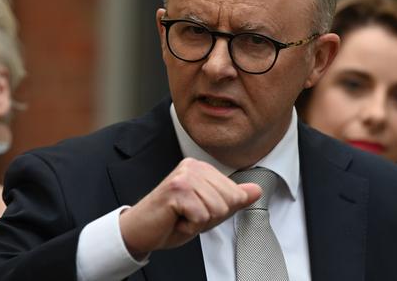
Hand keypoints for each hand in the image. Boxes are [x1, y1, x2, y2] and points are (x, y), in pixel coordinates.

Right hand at [119, 157, 260, 258]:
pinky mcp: (177, 189)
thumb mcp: (207, 210)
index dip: (219, 211)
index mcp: (202, 168)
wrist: (140, 231)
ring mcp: (184, 176)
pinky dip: (189, 226)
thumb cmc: (170, 220)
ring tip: (181, 216)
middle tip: (188, 215)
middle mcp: (193, 166)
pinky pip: (201, 216)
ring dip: (199, 222)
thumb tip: (256, 191)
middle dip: (211, 217)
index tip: (196, 210)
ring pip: (217, 209)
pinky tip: (175, 219)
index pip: (235, 193)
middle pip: (228, 201)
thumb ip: (232, 199)